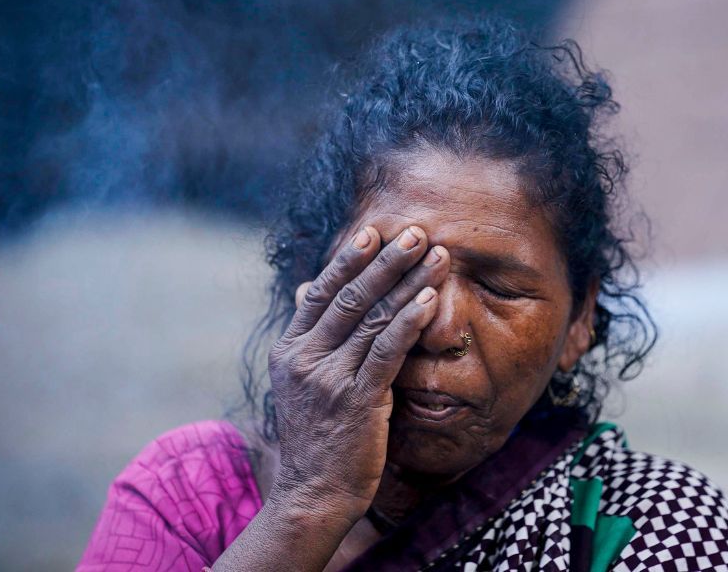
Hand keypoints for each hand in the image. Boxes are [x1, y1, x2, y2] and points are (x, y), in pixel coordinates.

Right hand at [268, 225, 449, 520]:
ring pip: (374, 318)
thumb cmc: (315, 435)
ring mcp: (329, 379)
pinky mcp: (357, 401)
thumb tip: (307, 288)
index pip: (321, 292)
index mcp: (289, 350)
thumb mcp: (298, 381)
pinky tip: (430, 301)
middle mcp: (305, 359)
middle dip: (387, 261)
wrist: (313, 494)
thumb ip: (307, 333)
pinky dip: (410, 322)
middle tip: (417, 234)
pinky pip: (387, 351)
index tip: (374, 233)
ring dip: (409, 283)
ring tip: (438, 257)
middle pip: (350, 297)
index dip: (349, 260)